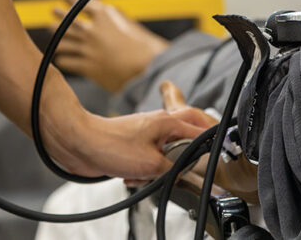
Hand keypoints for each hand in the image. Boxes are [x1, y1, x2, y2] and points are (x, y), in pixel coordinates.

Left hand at [49, 0, 169, 92]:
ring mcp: (88, 48)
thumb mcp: (126, 23)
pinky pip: (65, 60)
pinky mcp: (87, 66)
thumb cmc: (145, 46)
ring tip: (52, 32)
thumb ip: (109, 20)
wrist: (150, 68)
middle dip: (58, 14)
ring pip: (62, 39)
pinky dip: (62, 58)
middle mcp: (92, 29)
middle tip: (53, 11)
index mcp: (104, 14)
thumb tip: (96, 16)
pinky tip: (61, 57)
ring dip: (57, 36)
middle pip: (66, 19)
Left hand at [54, 106, 212, 182]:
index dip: (211, 146)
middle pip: (187, 134)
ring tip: (150, 176)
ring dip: (162, 169)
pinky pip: (150, 160)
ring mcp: (146, 134)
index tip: (219, 160)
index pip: (200, 131)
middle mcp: (159, 124)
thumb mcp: (152, 164)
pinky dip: (145, 172)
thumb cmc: (111, 145)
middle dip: (190, 154)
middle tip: (193, 167)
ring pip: (167, 153)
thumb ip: (176, 168)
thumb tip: (192, 174)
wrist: (81, 144)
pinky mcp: (134, 146)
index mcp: (167, 122)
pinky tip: (133, 178)